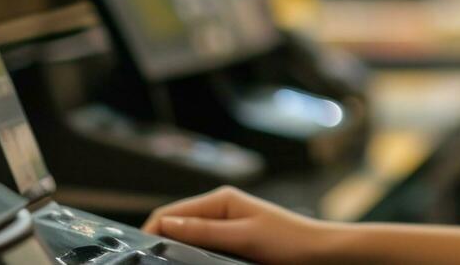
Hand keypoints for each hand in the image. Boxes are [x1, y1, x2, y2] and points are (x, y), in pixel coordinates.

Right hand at [141, 186, 334, 264]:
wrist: (322, 253)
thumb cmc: (291, 240)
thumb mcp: (244, 236)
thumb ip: (205, 230)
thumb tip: (166, 224)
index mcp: (222, 200)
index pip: (171, 212)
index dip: (151, 230)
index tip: (137, 252)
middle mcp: (222, 210)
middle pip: (177, 226)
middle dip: (161, 241)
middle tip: (147, 262)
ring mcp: (227, 227)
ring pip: (188, 239)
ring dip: (176, 250)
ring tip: (164, 263)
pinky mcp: (234, 243)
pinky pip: (204, 248)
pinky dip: (193, 256)